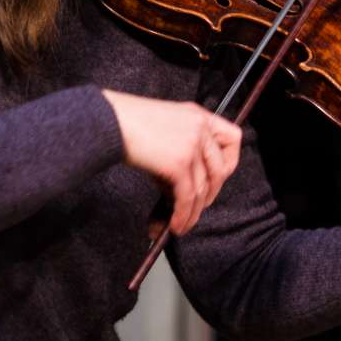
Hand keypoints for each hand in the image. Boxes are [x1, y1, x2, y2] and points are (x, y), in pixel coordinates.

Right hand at [103, 90, 241, 234]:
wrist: (108, 120)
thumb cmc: (127, 123)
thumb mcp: (165, 125)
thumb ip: (182, 146)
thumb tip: (182, 185)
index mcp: (199, 115)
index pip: (233, 138)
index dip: (229, 162)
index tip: (217, 178)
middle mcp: (200, 128)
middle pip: (219, 170)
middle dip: (208, 195)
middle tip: (196, 209)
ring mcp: (191, 145)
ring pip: (202, 189)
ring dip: (192, 213)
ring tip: (182, 225)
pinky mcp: (178, 163)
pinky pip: (187, 197)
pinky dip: (182, 215)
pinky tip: (174, 225)